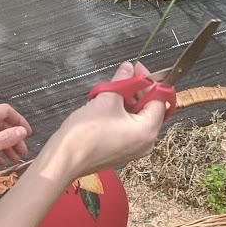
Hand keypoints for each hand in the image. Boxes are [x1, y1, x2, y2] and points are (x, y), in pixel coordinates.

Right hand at [40, 61, 164, 184]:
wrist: (65, 158)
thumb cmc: (86, 132)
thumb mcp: (107, 99)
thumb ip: (122, 81)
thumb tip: (128, 68)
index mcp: (148, 131)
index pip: (159, 100)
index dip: (149, 82)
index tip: (137, 69)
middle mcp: (145, 143)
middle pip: (149, 109)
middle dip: (138, 91)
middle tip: (125, 75)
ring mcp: (133, 150)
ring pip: (137, 118)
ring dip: (128, 101)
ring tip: (111, 89)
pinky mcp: (120, 152)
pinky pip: (128, 128)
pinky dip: (121, 114)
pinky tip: (107, 104)